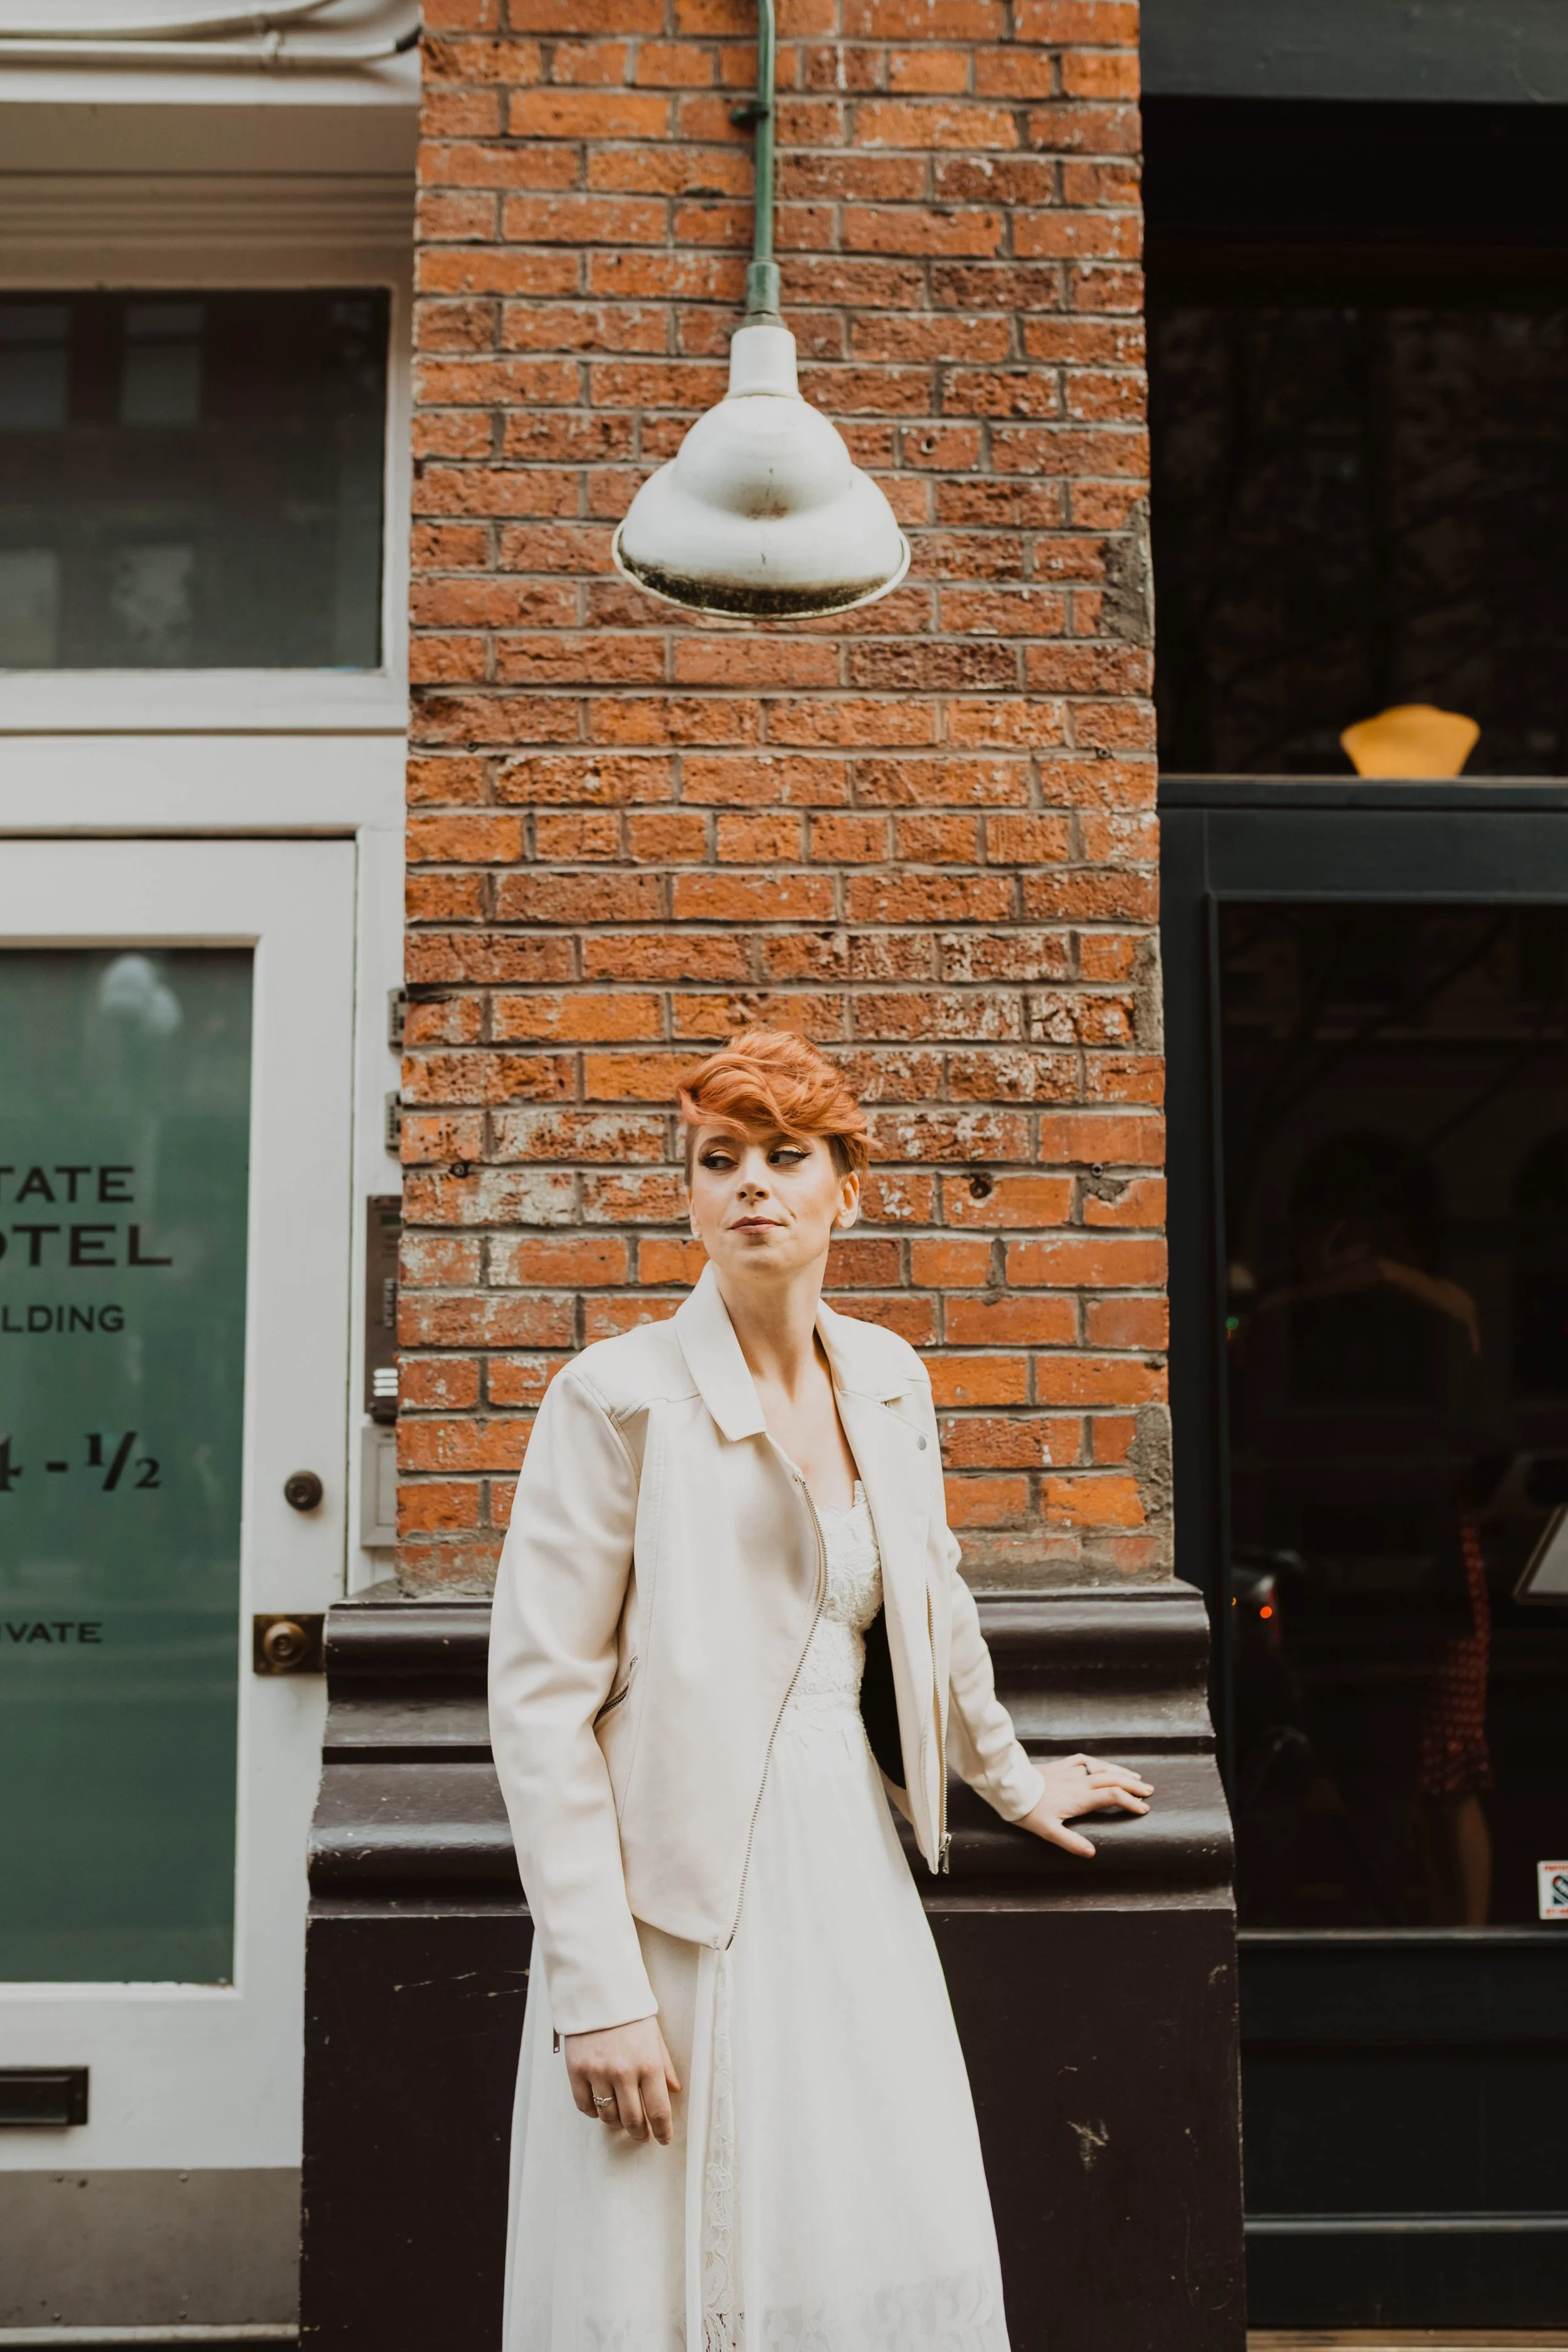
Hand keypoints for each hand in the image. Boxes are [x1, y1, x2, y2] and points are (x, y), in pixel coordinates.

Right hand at [564, 2016, 681, 2143]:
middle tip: (641, 2134)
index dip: (662, 2130)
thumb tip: (674, 2090)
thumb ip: (665, 2066)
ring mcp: (598, 2072)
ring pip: (608, 2116)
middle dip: (639, 2132)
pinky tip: (600, 2106)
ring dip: (616, 2123)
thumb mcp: (655, 2036)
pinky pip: (585, 2106)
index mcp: (648, 2064)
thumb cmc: (629, 2012)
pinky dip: (593, 2112)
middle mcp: (624, 2072)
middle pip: (632, 2120)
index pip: (658, 2110)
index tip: (662, 2138)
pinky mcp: (576, 2071)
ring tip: (621, 2118)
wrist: (597, 1989)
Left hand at [1018, 1753, 1153, 1859]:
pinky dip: (1097, 1762)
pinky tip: (1101, 1764)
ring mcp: (1070, 1771)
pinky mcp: (1060, 1765)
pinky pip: (1083, 1760)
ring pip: (1101, 1768)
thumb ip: (1070, 1842)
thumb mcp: (1048, 1832)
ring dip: (1120, 1771)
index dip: (1130, 1802)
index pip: (1112, 1797)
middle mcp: (1079, 1782)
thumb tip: (1092, 1853)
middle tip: (1149, 1791)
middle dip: (1132, 1785)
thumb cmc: (1028, 1811)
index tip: (1144, 1809)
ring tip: (1135, 1776)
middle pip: (1112, 1780)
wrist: (1009, 1786)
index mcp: (1080, 1798)